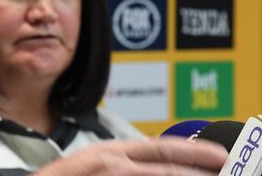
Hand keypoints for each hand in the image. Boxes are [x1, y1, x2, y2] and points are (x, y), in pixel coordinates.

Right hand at [31, 137, 227, 175]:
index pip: (160, 148)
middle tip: (227, 173)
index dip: (193, 151)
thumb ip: (122, 163)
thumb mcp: (93, 164)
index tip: (219, 156)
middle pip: (167, 169)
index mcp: (111, 151)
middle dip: (199, 173)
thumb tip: (155, 166)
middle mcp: (113, 164)